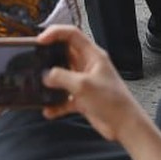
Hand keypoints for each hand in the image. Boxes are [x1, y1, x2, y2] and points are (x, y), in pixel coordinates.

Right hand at [39, 25, 160, 159]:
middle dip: (49, 56)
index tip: (40, 40)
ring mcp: (84, 82)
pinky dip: (55, 103)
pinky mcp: (82, 99)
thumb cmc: (112, 101)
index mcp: (92, 55)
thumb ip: (61, 77)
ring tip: (38, 85)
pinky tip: (48, 110)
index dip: (55, 33)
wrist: (125, 126)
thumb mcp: (83, 85)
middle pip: (64, 53)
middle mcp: (87, 66)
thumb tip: (45, 75)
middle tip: (35, 59)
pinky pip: (64, 97)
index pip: (72, 34)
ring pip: (62, 76)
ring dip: (51, 82)